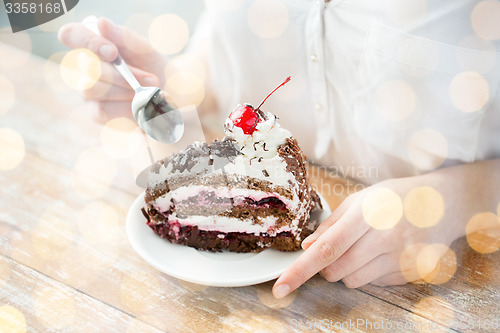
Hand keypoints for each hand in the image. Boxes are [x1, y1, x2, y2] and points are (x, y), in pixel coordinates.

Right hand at [58, 17, 165, 120]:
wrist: (171, 98)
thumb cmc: (155, 69)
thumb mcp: (147, 51)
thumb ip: (125, 38)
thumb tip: (101, 23)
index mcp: (95, 44)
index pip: (71, 34)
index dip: (87, 41)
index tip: (113, 52)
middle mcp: (86, 66)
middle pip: (88, 68)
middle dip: (122, 75)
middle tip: (151, 79)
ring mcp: (88, 90)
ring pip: (92, 89)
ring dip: (126, 90)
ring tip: (148, 90)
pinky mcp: (96, 112)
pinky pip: (101, 110)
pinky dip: (125, 107)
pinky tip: (139, 104)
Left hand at [272, 175, 469, 297]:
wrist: (444, 203)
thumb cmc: (395, 197)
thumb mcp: (362, 198)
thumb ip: (332, 223)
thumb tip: (307, 247)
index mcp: (368, 214)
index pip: (327, 249)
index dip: (300, 270)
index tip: (280, 287)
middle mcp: (385, 238)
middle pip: (335, 270)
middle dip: (325, 265)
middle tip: (338, 248)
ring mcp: (401, 258)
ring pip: (352, 281)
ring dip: (347, 270)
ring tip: (364, 247)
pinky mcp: (410, 273)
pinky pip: (373, 284)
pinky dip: (368, 272)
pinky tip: (382, 252)